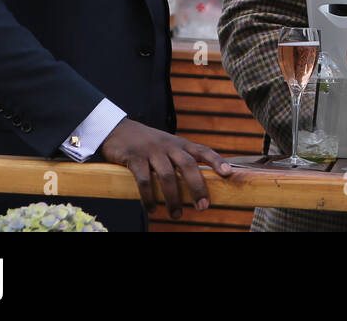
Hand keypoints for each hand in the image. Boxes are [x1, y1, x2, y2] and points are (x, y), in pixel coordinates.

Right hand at [100, 119, 233, 219]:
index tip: (228, 173)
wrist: (119, 130)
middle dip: (197, 187)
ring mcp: (152, 151)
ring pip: (167, 175)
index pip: (203, 151)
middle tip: (203, 206)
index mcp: (181, 144)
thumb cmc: (149, 144)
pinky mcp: (134, 158)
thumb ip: (182, 160)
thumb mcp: (169, 146)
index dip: (216, 161)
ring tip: (176, 215)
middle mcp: (169, 146)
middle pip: (188, 165)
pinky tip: (152, 209)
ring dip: (173, 198)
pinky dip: (149, 197)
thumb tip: (200, 185)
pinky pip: (144, 180)